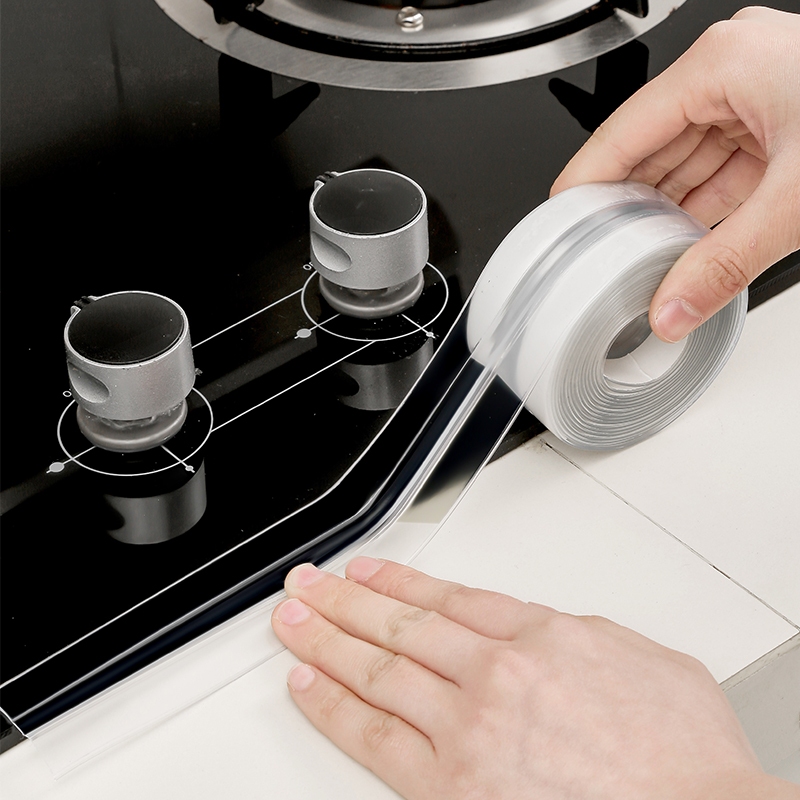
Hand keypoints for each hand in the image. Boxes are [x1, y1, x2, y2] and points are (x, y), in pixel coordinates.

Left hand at [271, 558, 797, 799]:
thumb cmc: (685, 754)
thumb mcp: (642, 658)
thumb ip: (576, 635)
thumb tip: (539, 630)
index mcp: (541, 634)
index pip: (448, 595)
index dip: (398, 580)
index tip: (366, 571)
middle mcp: (497, 673)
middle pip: (401, 623)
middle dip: (344, 600)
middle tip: (307, 584)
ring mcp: (470, 728)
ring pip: (378, 669)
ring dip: (326, 639)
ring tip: (292, 621)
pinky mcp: (453, 787)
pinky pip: (376, 738)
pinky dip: (335, 707)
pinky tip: (308, 686)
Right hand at [551, 7, 799, 342]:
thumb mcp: (795, 201)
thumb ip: (724, 264)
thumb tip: (673, 309)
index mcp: (722, 64)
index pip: (623, 131)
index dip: (586, 182)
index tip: (560, 220)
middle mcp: (734, 71)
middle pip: (652, 149)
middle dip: (631, 208)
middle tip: (604, 258)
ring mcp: (758, 95)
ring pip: (688, 163)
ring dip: (670, 215)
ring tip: (643, 262)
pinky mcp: (779, 122)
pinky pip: (722, 170)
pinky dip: (706, 211)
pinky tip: (688, 246)